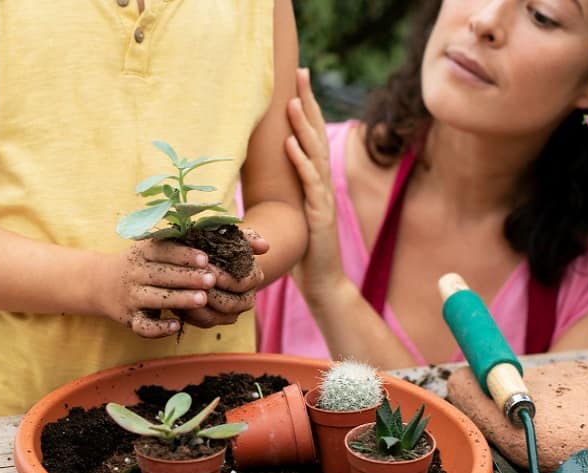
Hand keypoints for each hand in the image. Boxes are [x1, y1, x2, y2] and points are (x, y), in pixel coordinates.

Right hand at [97, 239, 215, 337]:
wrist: (100, 284)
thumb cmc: (139, 265)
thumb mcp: (148, 249)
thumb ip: (173, 245)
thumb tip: (209, 236)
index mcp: (142, 254)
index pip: (163, 251)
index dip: (184, 255)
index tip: (205, 259)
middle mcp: (135, 274)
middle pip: (162, 275)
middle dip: (188, 277)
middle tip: (211, 279)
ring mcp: (132, 297)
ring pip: (155, 299)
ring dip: (179, 299)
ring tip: (202, 299)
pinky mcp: (131, 319)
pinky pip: (144, 325)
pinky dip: (159, 328)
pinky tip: (176, 325)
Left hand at [179, 228, 266, 327]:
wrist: (205, 257)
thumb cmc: (218, 243)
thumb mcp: (230, 236)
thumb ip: (248, 238)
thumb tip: (264, 246)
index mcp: (254, 278)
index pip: (241, 283)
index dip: (223, 276)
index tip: (205, 266)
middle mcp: (246, 299)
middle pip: (231, 303)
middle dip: (210, 292)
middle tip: (191, 281)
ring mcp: (230, 313)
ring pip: (217, 316)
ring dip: (200, 305)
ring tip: (184, 292)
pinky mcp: (214, 320)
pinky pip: (204, 321)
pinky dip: (192, 314)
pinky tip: (180, 302)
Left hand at [285, 67, 345, 297]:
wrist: (323, 284)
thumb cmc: (303, 252)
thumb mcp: (289, 216)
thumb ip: (284, 194)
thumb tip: (263, 176)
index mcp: (315, 182)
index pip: (310, 137)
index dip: (306, 108)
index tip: (297, 80)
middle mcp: (323, 185)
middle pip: (317, 135)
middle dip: (308, 103)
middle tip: (300, 73)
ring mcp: (323, 199)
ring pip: (315, 154)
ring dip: (303, 126)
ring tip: (291, 102)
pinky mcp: (320, 216)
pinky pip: (311, 184)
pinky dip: (301, 162)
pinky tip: (290, 143)